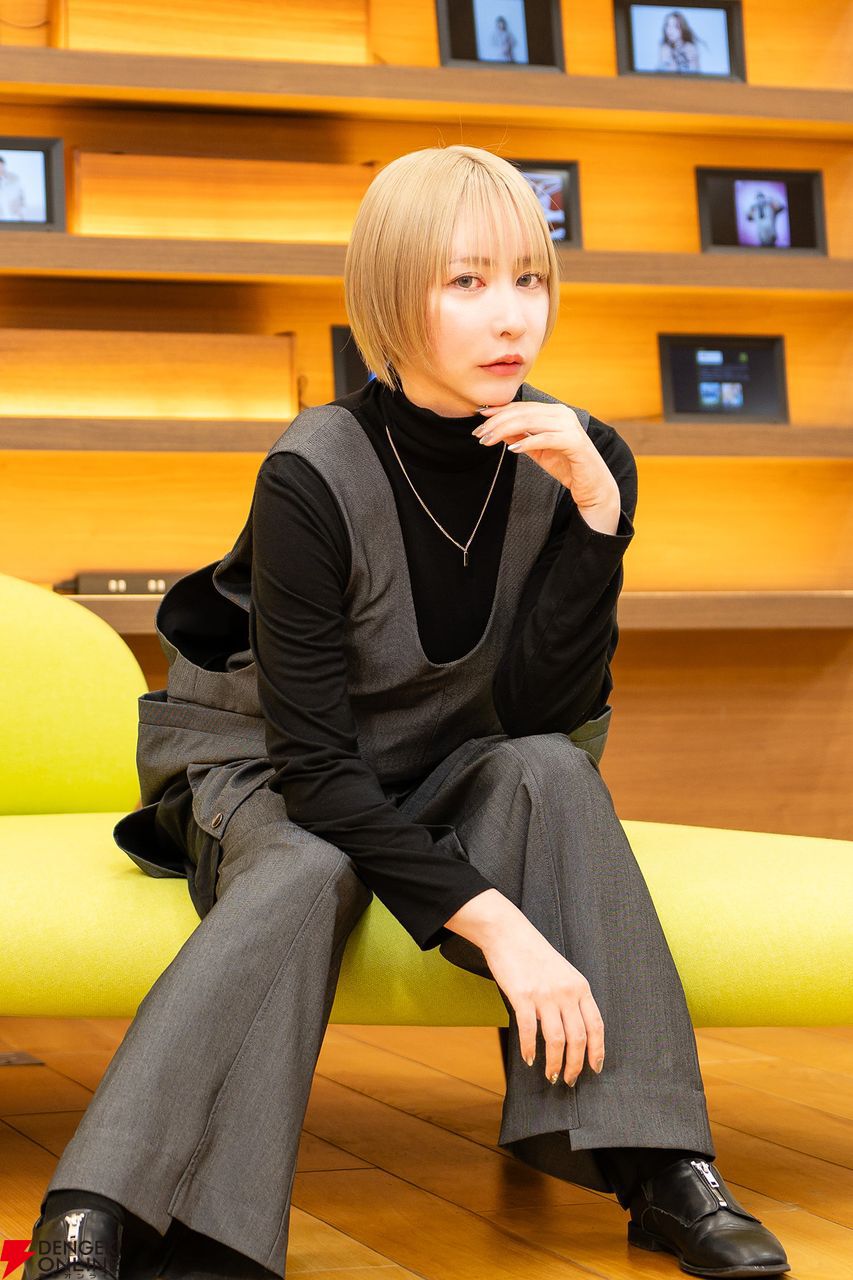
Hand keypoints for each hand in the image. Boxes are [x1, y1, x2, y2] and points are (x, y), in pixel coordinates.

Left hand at [474, 402, 619, 512]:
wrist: (592, 485)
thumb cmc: (566, 466)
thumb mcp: (537, 450)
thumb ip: (521, 437)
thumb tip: (499, 429)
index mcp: (554, 412)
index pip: (521, 407)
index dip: (499, 411)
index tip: (478, 419)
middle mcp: (562, 413)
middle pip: (523, 412)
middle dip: (497, 422)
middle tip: (478, 434)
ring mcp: (570, 426)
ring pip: (531, 422)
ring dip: (505, 430)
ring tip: (487, 441)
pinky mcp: (574, 442)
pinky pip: (546, 438)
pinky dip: (527, 443)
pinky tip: (512, 450)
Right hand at [480, 910, 604, 1085]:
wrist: (508, 933)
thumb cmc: (534, 954)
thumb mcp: (562, 973)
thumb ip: (570, 998)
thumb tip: (572, 1031)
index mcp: (580, 986)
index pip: (596, 1026)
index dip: (597, 1051)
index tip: (595, 1068)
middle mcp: (566, 992)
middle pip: (578, 1038)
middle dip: (575, 1065)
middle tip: (569, 1080)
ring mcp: (545, 994)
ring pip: (557, 1040)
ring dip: (554, 1063)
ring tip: (551, 1075)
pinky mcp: (523, 996)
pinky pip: (530, 1031)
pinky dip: (530, 1050)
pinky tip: (528, 1059)